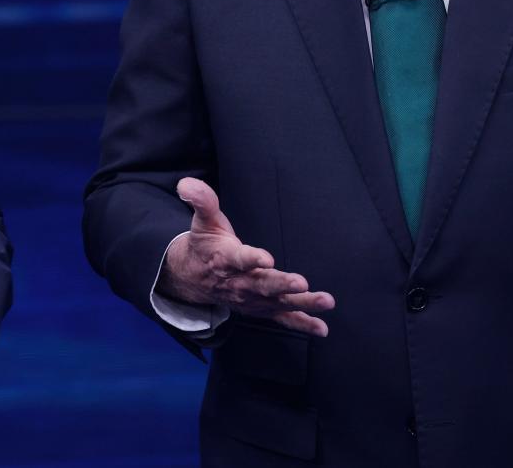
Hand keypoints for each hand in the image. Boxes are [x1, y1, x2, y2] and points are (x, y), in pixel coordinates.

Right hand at [158, 178, 335, 335]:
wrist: (194, 278)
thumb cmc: (205, 245)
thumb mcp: (202, 221)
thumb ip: (202, 202)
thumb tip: (187, 183)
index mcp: (225, 258)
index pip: (239, 259)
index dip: (252, 259)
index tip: (268, 259)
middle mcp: (239, 282)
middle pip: (262, 284)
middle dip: (281, 284)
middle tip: (301, 283)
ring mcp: (252, 299)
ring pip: (277, 302)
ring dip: (302, 303)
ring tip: (325, 301)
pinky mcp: (261, 308)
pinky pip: (282, 318)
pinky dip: (302, 323)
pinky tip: (322, 328)